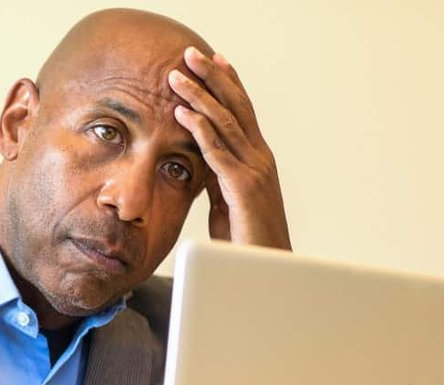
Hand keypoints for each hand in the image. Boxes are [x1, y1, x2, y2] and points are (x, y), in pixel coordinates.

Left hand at [168, 46, 291, 250]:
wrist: (266, 271)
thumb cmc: (246, 239)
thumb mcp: (227, 201)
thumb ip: (219, 177)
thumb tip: (203, 160)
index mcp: (256, 159)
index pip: (241, 112)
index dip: (227, 84)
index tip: (213, 60)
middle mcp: (260, 158)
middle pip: (235, 108)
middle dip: (213, 78)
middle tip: (192, 53)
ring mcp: (255, 171)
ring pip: (225, 124)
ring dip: (200, 96)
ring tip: (177, 76)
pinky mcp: (244, 188)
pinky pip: (219, 152)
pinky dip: (201, 130)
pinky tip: (184, 114)